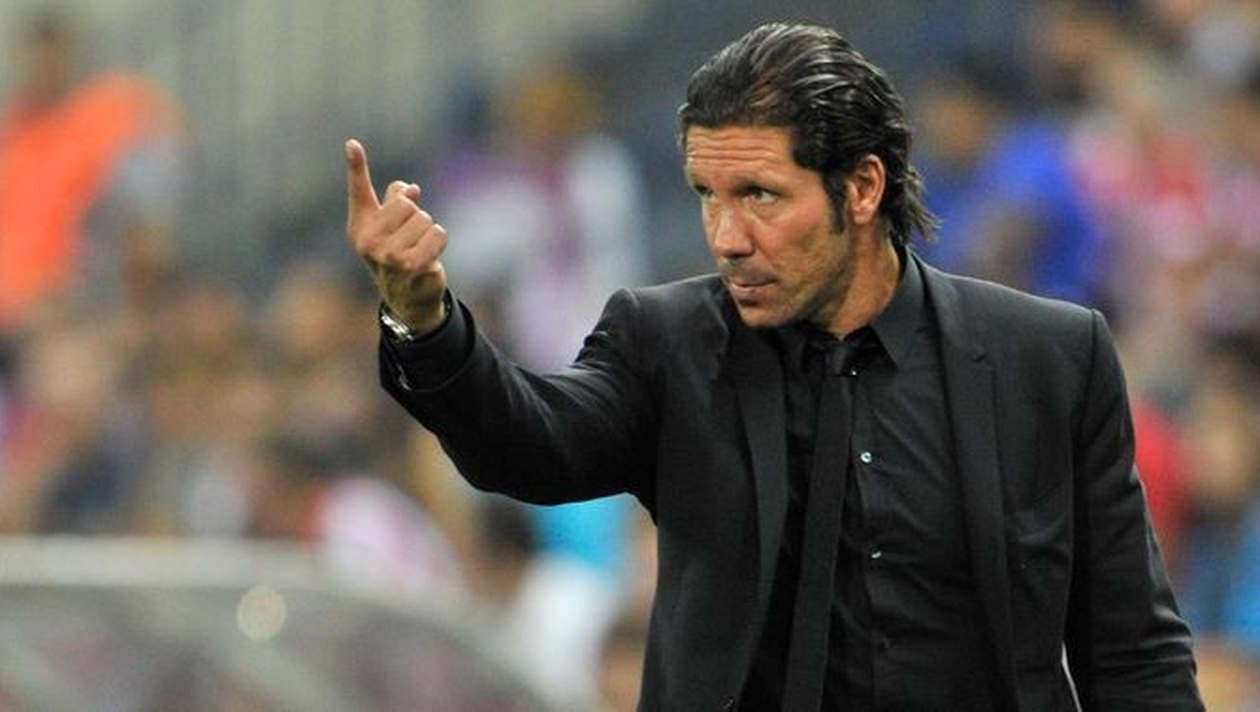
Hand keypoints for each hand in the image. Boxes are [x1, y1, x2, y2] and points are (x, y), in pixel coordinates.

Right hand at [344, 138, 447, 333]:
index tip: (352, 143)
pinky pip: (437, 234)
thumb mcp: (392, 227)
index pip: (359, 190)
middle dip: (417, 217)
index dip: (357, 165)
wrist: (407, 295)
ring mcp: (387, 254)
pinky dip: (439, 241)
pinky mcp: (410, 265)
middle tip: (411, 238)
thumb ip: (395, 201)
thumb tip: (411, 188)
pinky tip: (429, 257)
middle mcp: (367, 241)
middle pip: (406, 203)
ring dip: (429, 232)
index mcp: (360, 227)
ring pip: (425, 219)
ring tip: (420, 249)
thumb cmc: (398, 253)